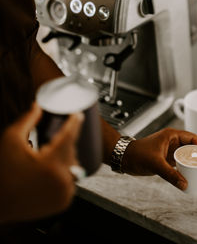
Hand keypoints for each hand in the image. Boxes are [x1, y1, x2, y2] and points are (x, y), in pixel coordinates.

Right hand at [0, 102, 83, 223]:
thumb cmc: (3, 173)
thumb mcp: (11, 140)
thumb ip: (27, 120)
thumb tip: (38, 106)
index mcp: (52, 163)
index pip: (70, 135)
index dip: (74, 122)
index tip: (78, 114)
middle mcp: (62, 180)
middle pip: (72, 150)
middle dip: (64, 142)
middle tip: (50, 141)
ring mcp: (64, 193)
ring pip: (73, 165)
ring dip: (65, 157)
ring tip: (46, 156)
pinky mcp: (64, 201)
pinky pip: (71, 180)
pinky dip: (64, 172)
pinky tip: (50, 169)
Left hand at [121, 127, 196, 190]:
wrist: (125, 158)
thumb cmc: (137, 154)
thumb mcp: (155, 164)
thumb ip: (170, 174)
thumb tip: (184, 184)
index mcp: (171, 135)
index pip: (192, 138)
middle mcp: (172, 141)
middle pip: (191, 147)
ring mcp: (169, 150)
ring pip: (186, 155)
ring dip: (193, 164)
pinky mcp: (166, 158)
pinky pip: (180, 162)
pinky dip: (186, 168)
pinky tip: (190, 176)